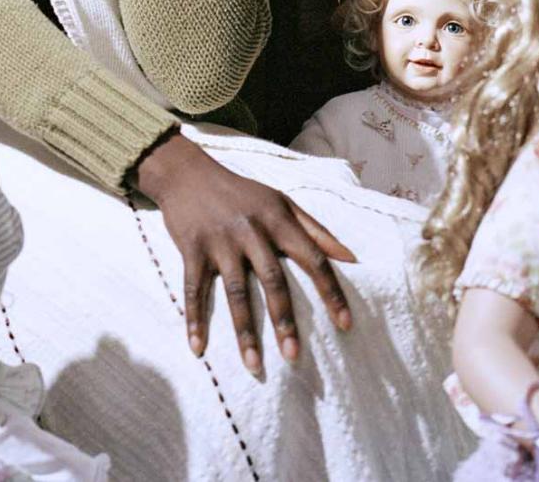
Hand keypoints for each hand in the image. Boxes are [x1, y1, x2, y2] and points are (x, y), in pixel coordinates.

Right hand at [137, 133, 354, 373]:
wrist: (187, 173)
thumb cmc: (241, 193)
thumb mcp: (281, 202)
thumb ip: (316, 230)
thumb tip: (352, 258)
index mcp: (277, 220)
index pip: (312, 258)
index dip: (330, 291)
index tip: (345, 324)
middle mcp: (251, 231)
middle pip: (273, 280)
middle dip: (285, 320)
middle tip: (294, 357)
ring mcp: (220, 241)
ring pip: (235, 291)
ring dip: (245, 330)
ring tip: (254, 365)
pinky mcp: (192, 248)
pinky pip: (193, 289)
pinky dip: (195, 319)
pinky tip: (199, 348)